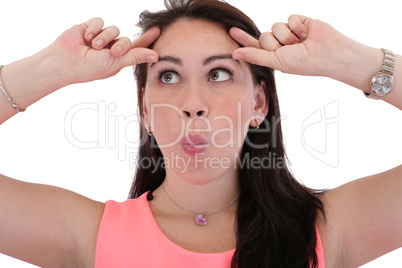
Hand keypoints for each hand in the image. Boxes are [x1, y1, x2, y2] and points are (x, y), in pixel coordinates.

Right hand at [48, 18, 159, 83]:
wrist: (66, 62)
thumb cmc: (90, 68)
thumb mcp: (116, 63)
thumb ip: (135, 57)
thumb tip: (156, 56)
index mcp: (118, 59)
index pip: (136, 48)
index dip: (147, 40)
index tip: (158, 31)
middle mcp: (110, 48)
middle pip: (125, 38)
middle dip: (121, 45)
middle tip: (113, 52)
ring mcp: (100, 37)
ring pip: (113, 29)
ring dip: (105, 37)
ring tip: (94, 46)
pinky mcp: (89, 27)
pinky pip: (99, 21)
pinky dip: (94, 29)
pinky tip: (85, 37)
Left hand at [230, 15, 346, 77]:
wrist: (328, 53)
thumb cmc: (303, 63)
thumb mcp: (276, 61)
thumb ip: (255, 56)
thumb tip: (234, 54)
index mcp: (274, 56)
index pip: (254, 46)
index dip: (244, 39)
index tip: (232, 31)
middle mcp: (280, 44)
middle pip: (263, 36)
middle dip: (275, 43)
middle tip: (289, 49)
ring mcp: (289, 32)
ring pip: (275, 26)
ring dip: (287, 36)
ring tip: (300, 43)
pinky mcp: (299, 21)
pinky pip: (289, 18)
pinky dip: (297, 26)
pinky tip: (306, 33)